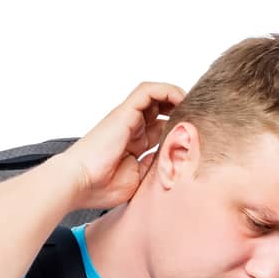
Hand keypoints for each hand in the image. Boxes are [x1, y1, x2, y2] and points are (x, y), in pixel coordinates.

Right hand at [62, 81, 184, 209]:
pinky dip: (167, 90)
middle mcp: (130, 128)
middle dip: (181, 110)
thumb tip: (174, 161)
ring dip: (176, 96)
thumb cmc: (100, 187)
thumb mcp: (138, 180)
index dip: (178, 127)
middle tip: (200, 117)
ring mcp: (127, 118)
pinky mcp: (124, 112)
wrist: (78, 182)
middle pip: (160, 110)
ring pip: (155, 95)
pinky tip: (182, 100)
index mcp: (133, 145)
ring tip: (194, 105)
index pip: (160, 129)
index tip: (196, 134)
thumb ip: (155, 168)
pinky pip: (148, 91)